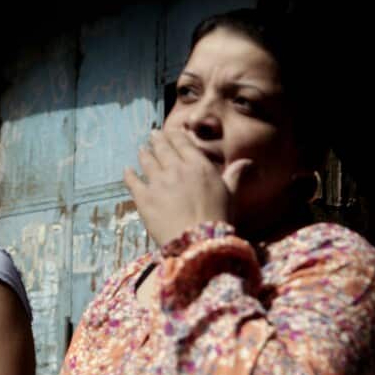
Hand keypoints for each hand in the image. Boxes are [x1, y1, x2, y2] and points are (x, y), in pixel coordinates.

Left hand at [124, 129, 250, 246]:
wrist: (197, 242)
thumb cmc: (218, 219)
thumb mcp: (231, 194)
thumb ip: (234, 175)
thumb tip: (247, 162)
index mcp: (198, 166)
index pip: (183, 143)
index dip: (175, 135)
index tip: (171, 132)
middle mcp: (176, 169)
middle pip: (162, 148)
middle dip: (157, 140)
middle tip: (153, 135)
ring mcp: (157, 182)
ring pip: (147, 161)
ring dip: (144, 153)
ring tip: (142, 150)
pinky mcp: (143, 197)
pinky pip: (132, 181)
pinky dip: (129, 174)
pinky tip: (127, 171)